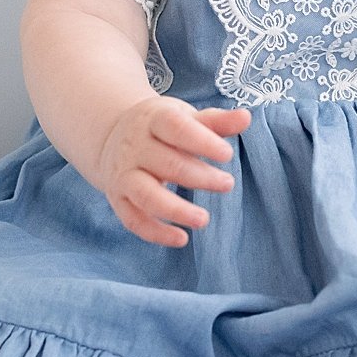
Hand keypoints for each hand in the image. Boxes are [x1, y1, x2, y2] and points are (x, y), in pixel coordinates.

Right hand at [87, 96, 251, 246]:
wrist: (111, 137)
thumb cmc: (160, 128)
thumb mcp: (185, 117)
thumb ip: (216, 121)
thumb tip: (246, 117)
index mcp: (153, 120)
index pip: (175, 127)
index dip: (202, 141)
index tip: (227, 154)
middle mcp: (134, 147)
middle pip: (166, 164)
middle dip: (199, 177)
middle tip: (227, 183)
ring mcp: (124, 174)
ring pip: (146, 195)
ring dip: (176, 210)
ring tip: (203, 220)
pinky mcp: (119, 199)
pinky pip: (134, 220)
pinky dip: (156, 233)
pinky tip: (182, 239)